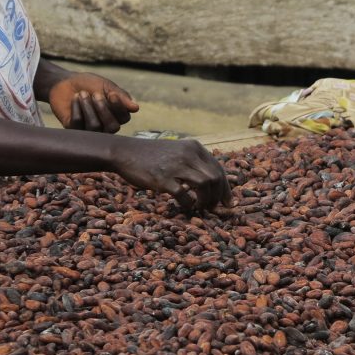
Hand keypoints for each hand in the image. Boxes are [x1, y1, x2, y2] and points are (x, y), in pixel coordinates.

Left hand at [48, 73, 139, 132]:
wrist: (65, 82)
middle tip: (95, 94)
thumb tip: (136, 108)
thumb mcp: (106, 86)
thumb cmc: (88, 84)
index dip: (118, 107)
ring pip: (95, 127)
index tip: (111, 94)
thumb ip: (121, 96)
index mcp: (116, 114)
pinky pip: (78, 124)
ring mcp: (90, 130)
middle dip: (103, 109)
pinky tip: (74, 99)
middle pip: (112, 127)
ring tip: (82, 94)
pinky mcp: (74, 130)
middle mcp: (105, 125)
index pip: (124, 118)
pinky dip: (76, 107)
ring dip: (88, 107)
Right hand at [113, 139, 232, 211]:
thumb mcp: (177, 151)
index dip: (226, 188)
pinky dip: (188, 204)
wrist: (125, 152)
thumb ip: (193, 163)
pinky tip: (186, 206)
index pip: (218, 169)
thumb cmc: (152, 155)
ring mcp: (176, 166)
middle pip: (215, 178)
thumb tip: (211, 183)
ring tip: (199, 207)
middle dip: (218, 196)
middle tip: (213, 207)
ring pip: (205, 184)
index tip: (228, 203)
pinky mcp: (163, 178)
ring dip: (205, 200)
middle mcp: (188, 154)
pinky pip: (184, 195)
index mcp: (194, 147)